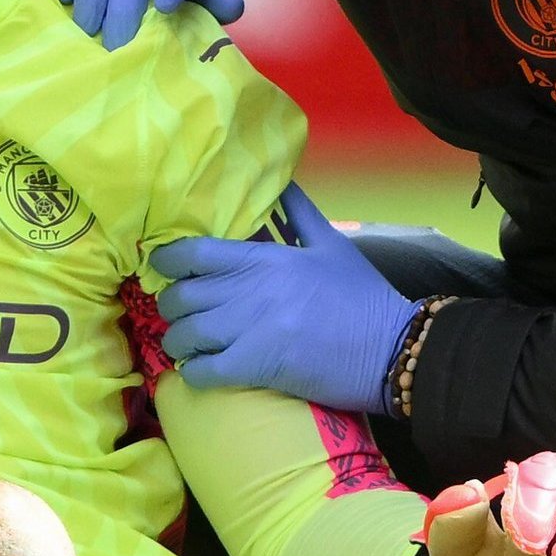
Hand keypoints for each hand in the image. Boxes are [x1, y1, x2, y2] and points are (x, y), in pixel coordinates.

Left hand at [148, 184, 415, 413]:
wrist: (392, 348)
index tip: (162, 268)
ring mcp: (251, 331)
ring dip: (180, 343)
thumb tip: (280, 181)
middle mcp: (250, 291)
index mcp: (265, 258)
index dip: (167, 261)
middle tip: (181, 314)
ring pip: (185, 336)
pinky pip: (203, 372)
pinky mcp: (257, 368)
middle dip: (172, 307)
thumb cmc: (362, 296)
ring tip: (190, 346)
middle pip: (181, 297)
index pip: (193, 253)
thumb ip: (300, 212)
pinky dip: (195, 374)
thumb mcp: (332, 243)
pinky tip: (202, 371)